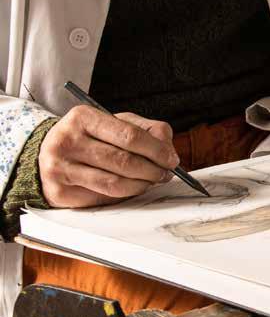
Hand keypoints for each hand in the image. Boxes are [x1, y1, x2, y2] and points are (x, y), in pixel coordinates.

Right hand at [39, 106, 178, 207]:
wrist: (50, 156)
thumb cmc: (91, 139)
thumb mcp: (116, 124)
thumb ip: (147, 130)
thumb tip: (168, 150)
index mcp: (83, 117)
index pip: (130, 136)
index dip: (157, 151)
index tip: (172, 160)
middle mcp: (67, 140)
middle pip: (125, 162)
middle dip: (153, 170)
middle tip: (164, 174)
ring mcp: (60, 167)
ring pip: (116, 184)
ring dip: (142, 185)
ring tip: (150, 181)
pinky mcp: (61, 191)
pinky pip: (103, 198)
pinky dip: (124, 195)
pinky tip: (129, 188)